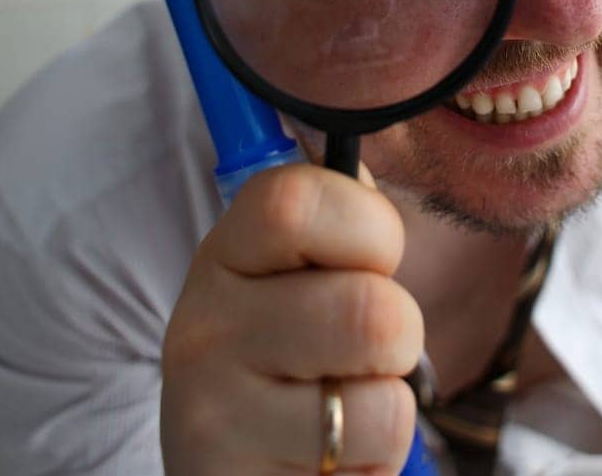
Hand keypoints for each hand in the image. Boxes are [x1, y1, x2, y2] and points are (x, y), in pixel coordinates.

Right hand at [161, 163, 422, 475]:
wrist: (230, 473)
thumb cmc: (289, 365)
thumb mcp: (295, 281)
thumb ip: (335, 217)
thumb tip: (368, 158)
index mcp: (225, 254)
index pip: (298, 199)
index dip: (369, 226)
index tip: (369, 258)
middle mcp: (202, 325)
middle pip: (367, 307)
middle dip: (399, 331)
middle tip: (360, 353)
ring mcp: (214, 411)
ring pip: (382, 394)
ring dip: (388, 402)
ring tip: (341, 408)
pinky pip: (375, 449)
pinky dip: (376, 459)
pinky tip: (328, 457)